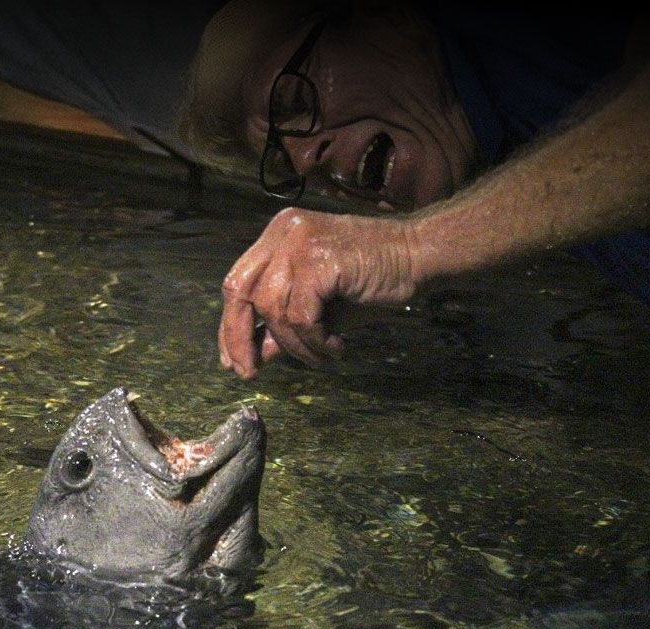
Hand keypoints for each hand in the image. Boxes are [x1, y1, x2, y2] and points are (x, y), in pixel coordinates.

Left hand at [218, 208, 417, 378]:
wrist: (418, 256)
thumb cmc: (372, 280)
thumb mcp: (320, 307)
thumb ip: (285, 325)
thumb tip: (256, 357)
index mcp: (277, 237)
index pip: (238, 282)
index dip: (230, 325)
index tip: (232, 360)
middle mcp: (282, 233)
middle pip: (240, 291)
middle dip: (239, 338)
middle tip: (249, 373)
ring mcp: (298, 242)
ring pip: (273, 310)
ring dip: (295, 346)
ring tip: (322, 356)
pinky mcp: (318, 259)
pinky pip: (300, 316)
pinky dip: (315, 341)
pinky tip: (337, 346)